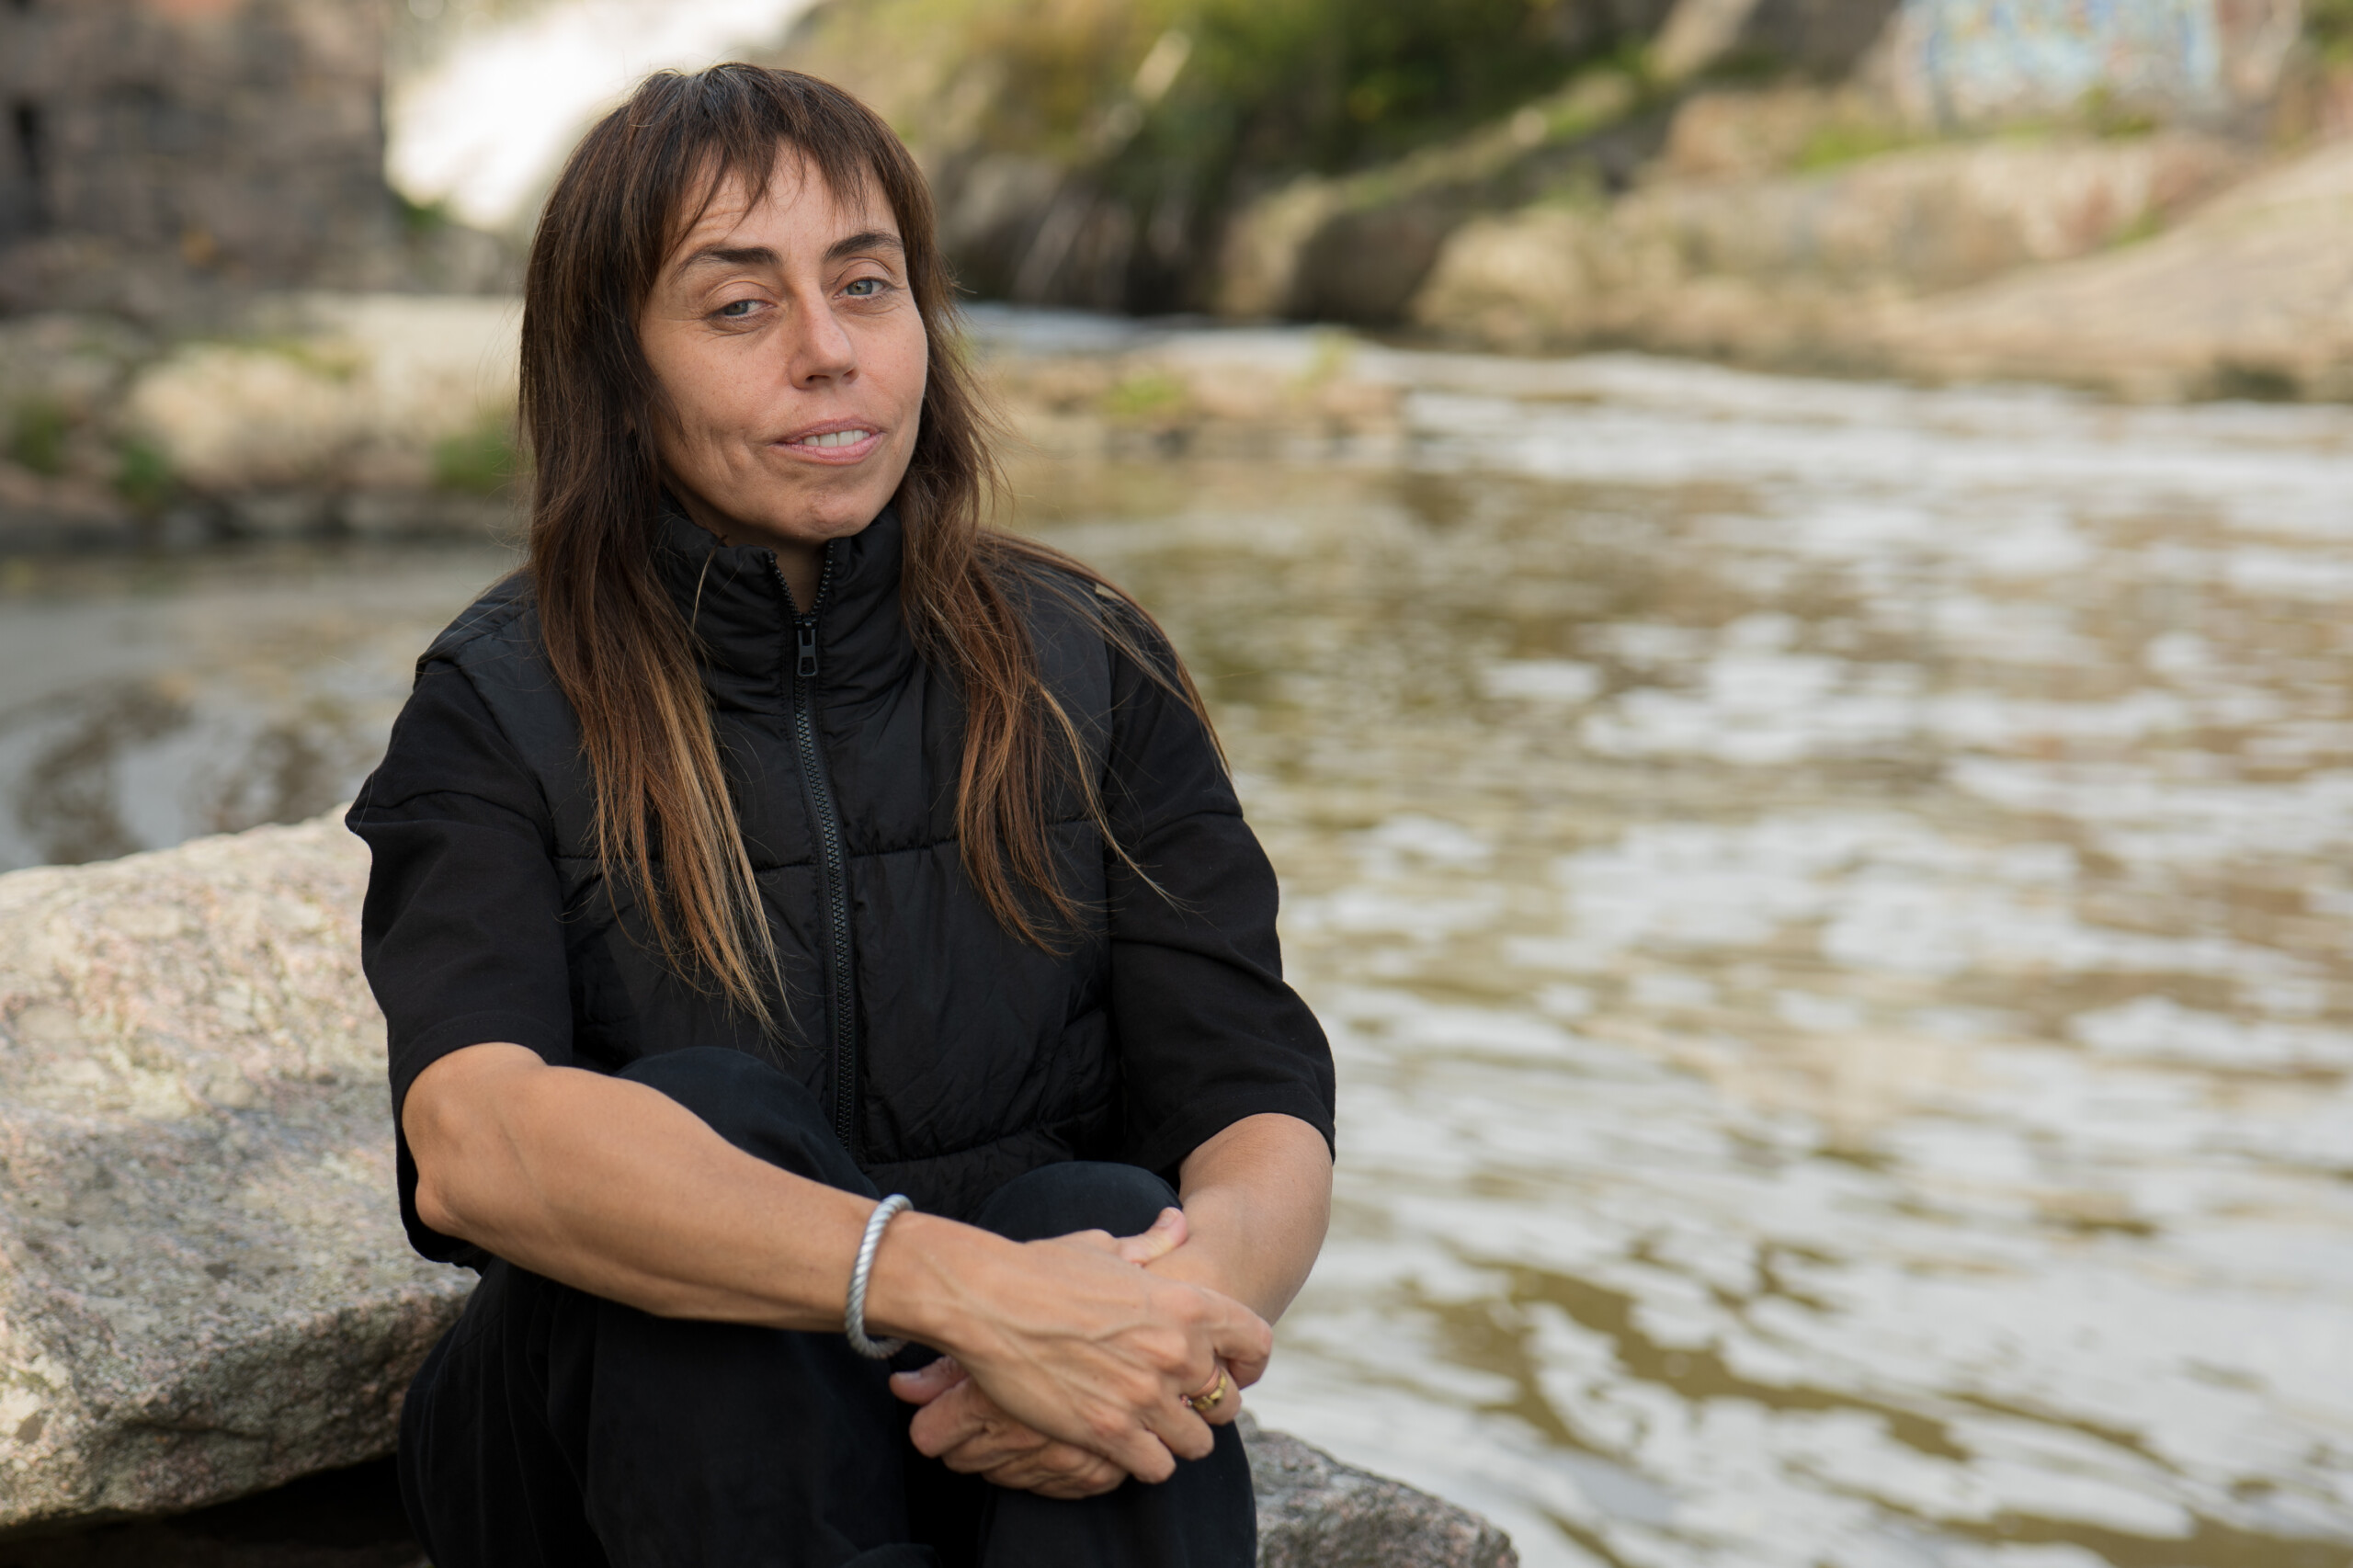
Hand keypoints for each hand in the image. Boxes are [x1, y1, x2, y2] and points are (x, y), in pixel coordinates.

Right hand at [894, 1208, 1252, 1491]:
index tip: (1232, 1373)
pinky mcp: (1110, 1432)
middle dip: (1207, 1407)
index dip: (1249, 1363)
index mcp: (1184, 1304)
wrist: (989, 1301)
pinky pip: (1155, 1468)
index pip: (1256, 1343)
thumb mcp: (1106, 1247)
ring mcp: (1145, 1396)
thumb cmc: (1043, 1268)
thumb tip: (1179, 1222)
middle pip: (1227, 1403)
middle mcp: (1176, 1352)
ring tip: (1151, 1430)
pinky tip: (1124, 1446)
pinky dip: (1144, 1462)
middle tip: (1180, 1406)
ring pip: (1196, 1444)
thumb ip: (1153, 1243)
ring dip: (1176, 1439)